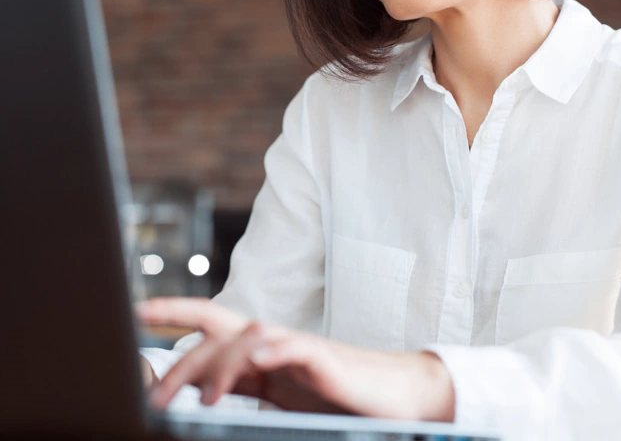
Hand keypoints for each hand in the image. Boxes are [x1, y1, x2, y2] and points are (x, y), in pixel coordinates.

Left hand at [136, 297, 454, 421]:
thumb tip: (199, 393)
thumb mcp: (278, 393)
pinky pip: (292, 347)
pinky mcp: (322, 358)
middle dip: (182, 349)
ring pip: (248, 337)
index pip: (208, 324)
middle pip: (218, 327)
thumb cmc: (332, 394)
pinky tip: (255, 362)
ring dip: (219, 366)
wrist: (389, 393)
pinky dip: (271, 352)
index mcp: (258, 349)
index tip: (137, 313)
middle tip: (155, 392)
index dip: (173, 313)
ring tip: (200, 401)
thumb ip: (244, 386)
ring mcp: (296, 345)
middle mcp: (271, 340)